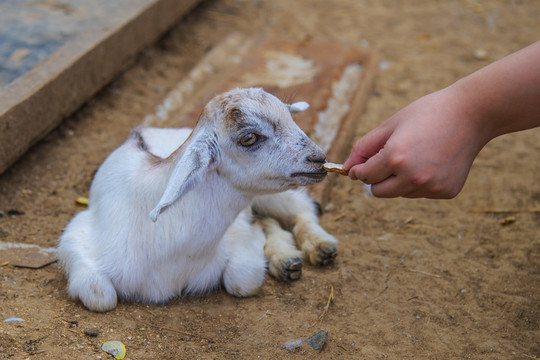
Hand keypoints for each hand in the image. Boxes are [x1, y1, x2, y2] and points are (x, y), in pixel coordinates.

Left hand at [343, 87, 486, 197]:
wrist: (472, 114)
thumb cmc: (428, 113)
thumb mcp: (391, 125)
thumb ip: (365, 147)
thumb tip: (347, 168)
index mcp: (395, 158)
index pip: (364, 176)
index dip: (359, 170)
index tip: (358, 167)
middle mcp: (413, 177)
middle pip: (377, 192)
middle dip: (377, 178)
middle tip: (388, 158)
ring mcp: (431, 187)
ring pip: (399, 193)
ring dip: (399, 180)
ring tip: (417, 155)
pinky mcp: (446, 192)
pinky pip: (420, 193)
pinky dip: (420, 182)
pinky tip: (433, 161)